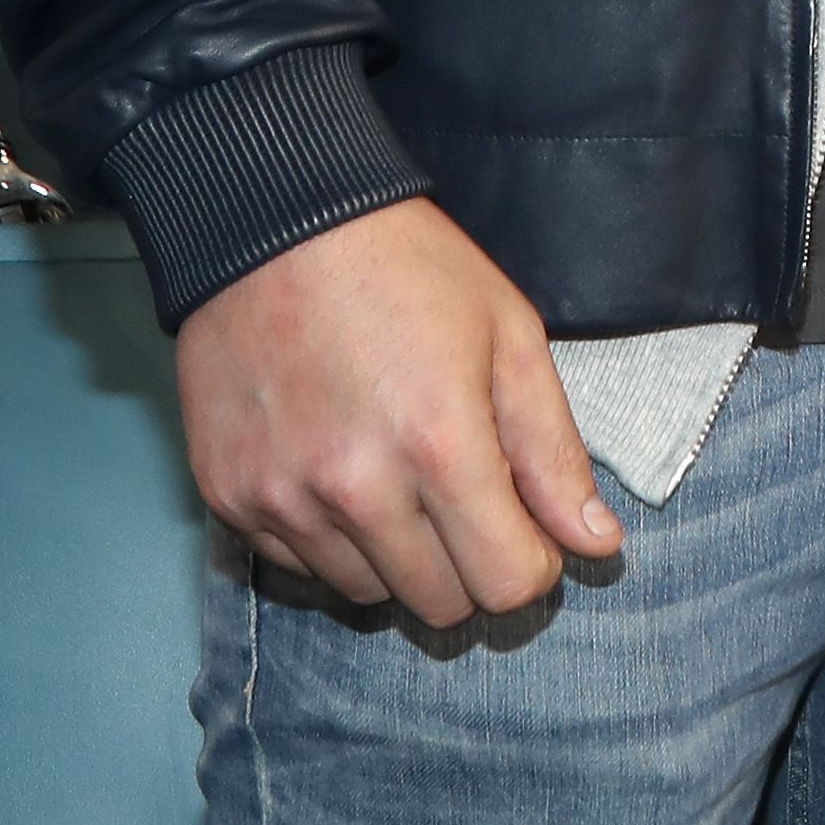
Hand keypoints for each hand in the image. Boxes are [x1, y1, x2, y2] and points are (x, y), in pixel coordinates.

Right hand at [175, 199, 622, 623]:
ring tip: (395, 471)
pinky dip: (329, 539)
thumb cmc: (406, 268)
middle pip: (439, 605)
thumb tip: (596, 544)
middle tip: (463, 497)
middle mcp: (355, 489)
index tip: (526, 527)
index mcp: (439, 447)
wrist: (271, 219)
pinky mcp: (228, 497)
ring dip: (396, 555)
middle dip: (469, 564)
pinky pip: (297, 567)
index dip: (533, 563)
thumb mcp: (508, 337)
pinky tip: (336, 468)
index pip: (506, 585)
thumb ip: (553, 453)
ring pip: (366, 593)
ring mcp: (283, 499)